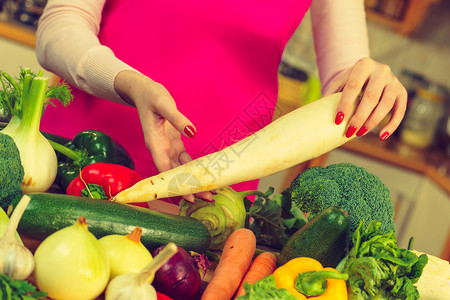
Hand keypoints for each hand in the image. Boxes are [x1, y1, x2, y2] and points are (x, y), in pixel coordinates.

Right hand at [114, 70, 212, 201]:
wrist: (143, 91)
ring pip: (180, 169)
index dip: (176, 184)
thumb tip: (193, 132)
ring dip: (193, 180)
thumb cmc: (151, 95)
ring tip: (209, 191)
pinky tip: (204, 175)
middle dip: (189, 187)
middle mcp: (160, 149)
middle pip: (174, 174)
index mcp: (154, 143)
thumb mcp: (164, 104)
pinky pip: (183, 160)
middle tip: (207, 198)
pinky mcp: (173, 143)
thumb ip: (177, 118)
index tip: (188, 196)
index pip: (164, 169)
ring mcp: (166, 147)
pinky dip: (193, 168)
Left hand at [324, 58, 406, 139]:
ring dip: (372, 122)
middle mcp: (381, 71)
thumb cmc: (349, 82)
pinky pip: (400, 110)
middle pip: (371, 97)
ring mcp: (394, 81)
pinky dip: (392, 125)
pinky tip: (381, 136)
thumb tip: (318, 115)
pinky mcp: (402, 92)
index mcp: (363, 65)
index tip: (338, 120)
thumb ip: (331, 95)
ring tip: (359, 133)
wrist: (367, 72)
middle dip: (359, 117)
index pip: (353, 86)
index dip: (345, 104)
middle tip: (349, 131)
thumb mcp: (339, 83)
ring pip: (386, 104)